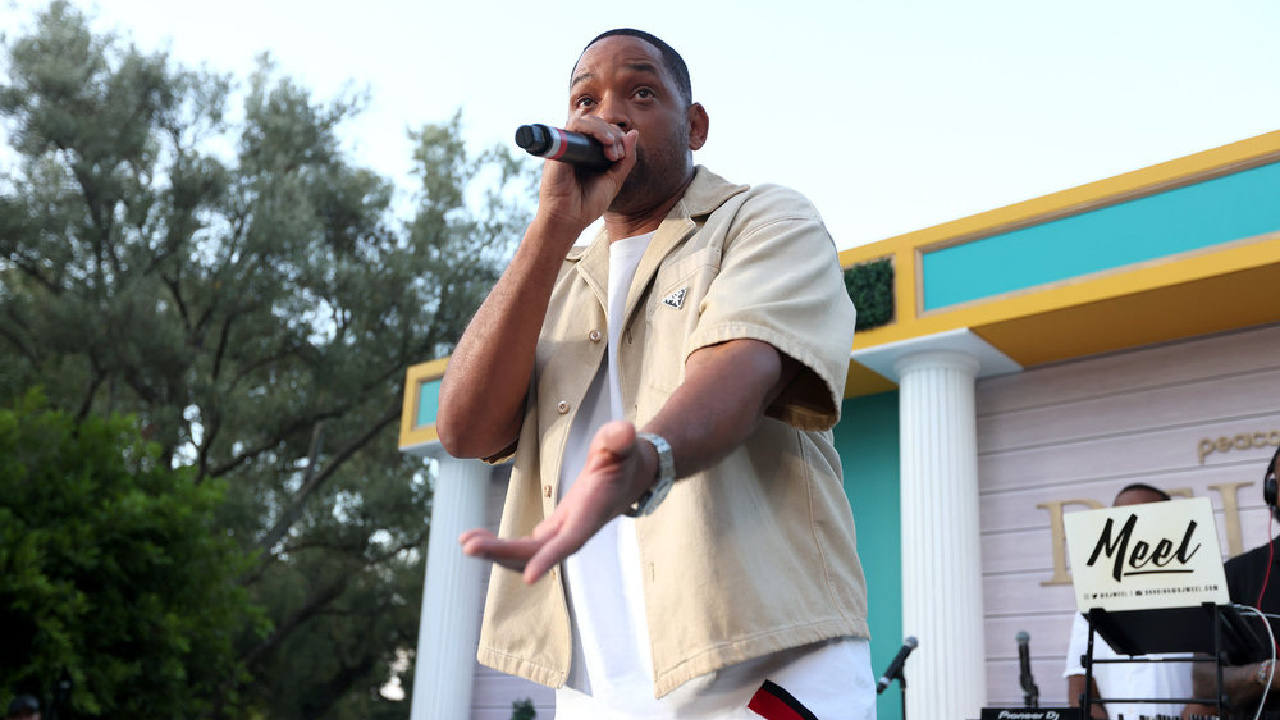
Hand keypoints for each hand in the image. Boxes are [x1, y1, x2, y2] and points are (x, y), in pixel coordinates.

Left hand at [458, 420, 656, 583]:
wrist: (632, 474)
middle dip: (503, 552)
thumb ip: (619, 438)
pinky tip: (473, 539)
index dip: (551, 558)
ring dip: (496, 553)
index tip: (530, 578)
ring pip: (527, 554)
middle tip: (467, 546)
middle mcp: (576, 528)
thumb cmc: (625, 456)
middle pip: (538, 551)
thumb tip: (624, 431)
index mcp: (592, 510)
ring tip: (464, 542)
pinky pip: (524, 547)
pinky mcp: (554, 529)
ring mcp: (563, 532)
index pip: (572, 539)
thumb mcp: (622, 442)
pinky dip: (499, 547)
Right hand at [533, 117, 637, 236]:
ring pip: (586, 120)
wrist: (569, 220)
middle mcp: (576, 147)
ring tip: (612, 149)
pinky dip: (592, 128)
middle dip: (613, 134)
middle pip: (597, 123)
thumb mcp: (615, 179)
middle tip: (617, 156)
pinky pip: (574, 125)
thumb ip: (626, 158)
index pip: (604, 130)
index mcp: (588, 153)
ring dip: (605, 130)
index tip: (622, 157)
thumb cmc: (587, 204)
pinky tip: (605, 141)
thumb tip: (634, 132)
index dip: (617, 136)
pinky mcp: (559, 148)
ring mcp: (566, 146)